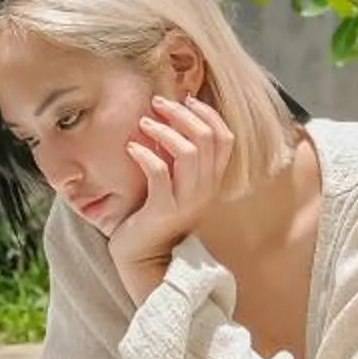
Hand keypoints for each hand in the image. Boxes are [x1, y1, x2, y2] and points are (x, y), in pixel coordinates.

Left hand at [108, 94, 233, 283]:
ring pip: (188, 152)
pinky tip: (131, 147)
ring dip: (164, 130)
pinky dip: (145, 154)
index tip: (185, 99)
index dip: (208, 113)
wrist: (143, 258)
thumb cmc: (154, 216)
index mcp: (212, 181)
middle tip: (157, 103)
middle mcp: (205, 190)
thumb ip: (179, 159)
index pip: (225, 138)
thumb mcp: (175, 184)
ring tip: (144, 123)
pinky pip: (159, 173)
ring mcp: (186, 202)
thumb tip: (169, 118)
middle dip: (181, 114)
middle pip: (206, 138)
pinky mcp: (162, 211)